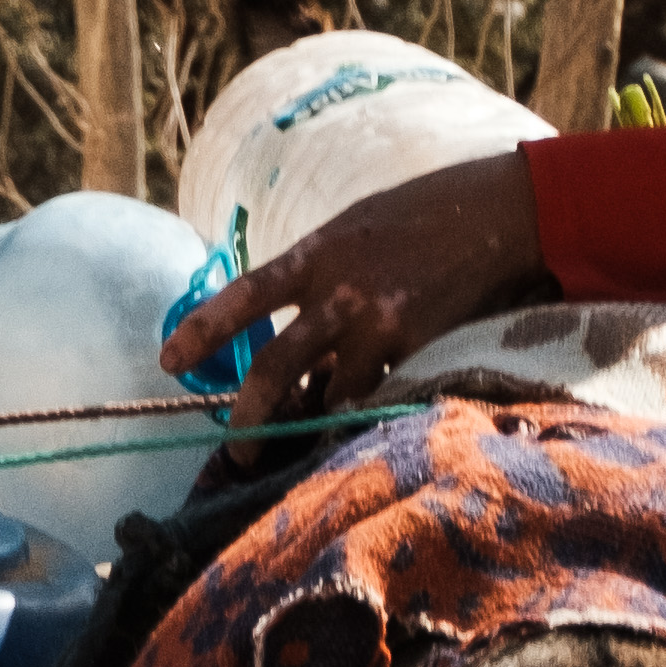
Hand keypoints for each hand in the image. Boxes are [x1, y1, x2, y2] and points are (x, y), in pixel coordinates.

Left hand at [158, 150, 551, 433]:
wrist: (498, 215)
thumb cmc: (422, 217)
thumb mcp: (355, 233)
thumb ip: (320, 284)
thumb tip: (302, 358)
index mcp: (316, 256)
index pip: (243, 296)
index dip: (200, 332)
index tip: (167, 363)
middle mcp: (340, 294)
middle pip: (273, 369)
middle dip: (248, 420)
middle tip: (239, 451)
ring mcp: (381, 327)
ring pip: (329, 401)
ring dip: (314, 428)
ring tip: (308, 448)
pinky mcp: (420, 352)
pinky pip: (382, 400)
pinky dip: (369, 417)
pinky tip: (368, 426)